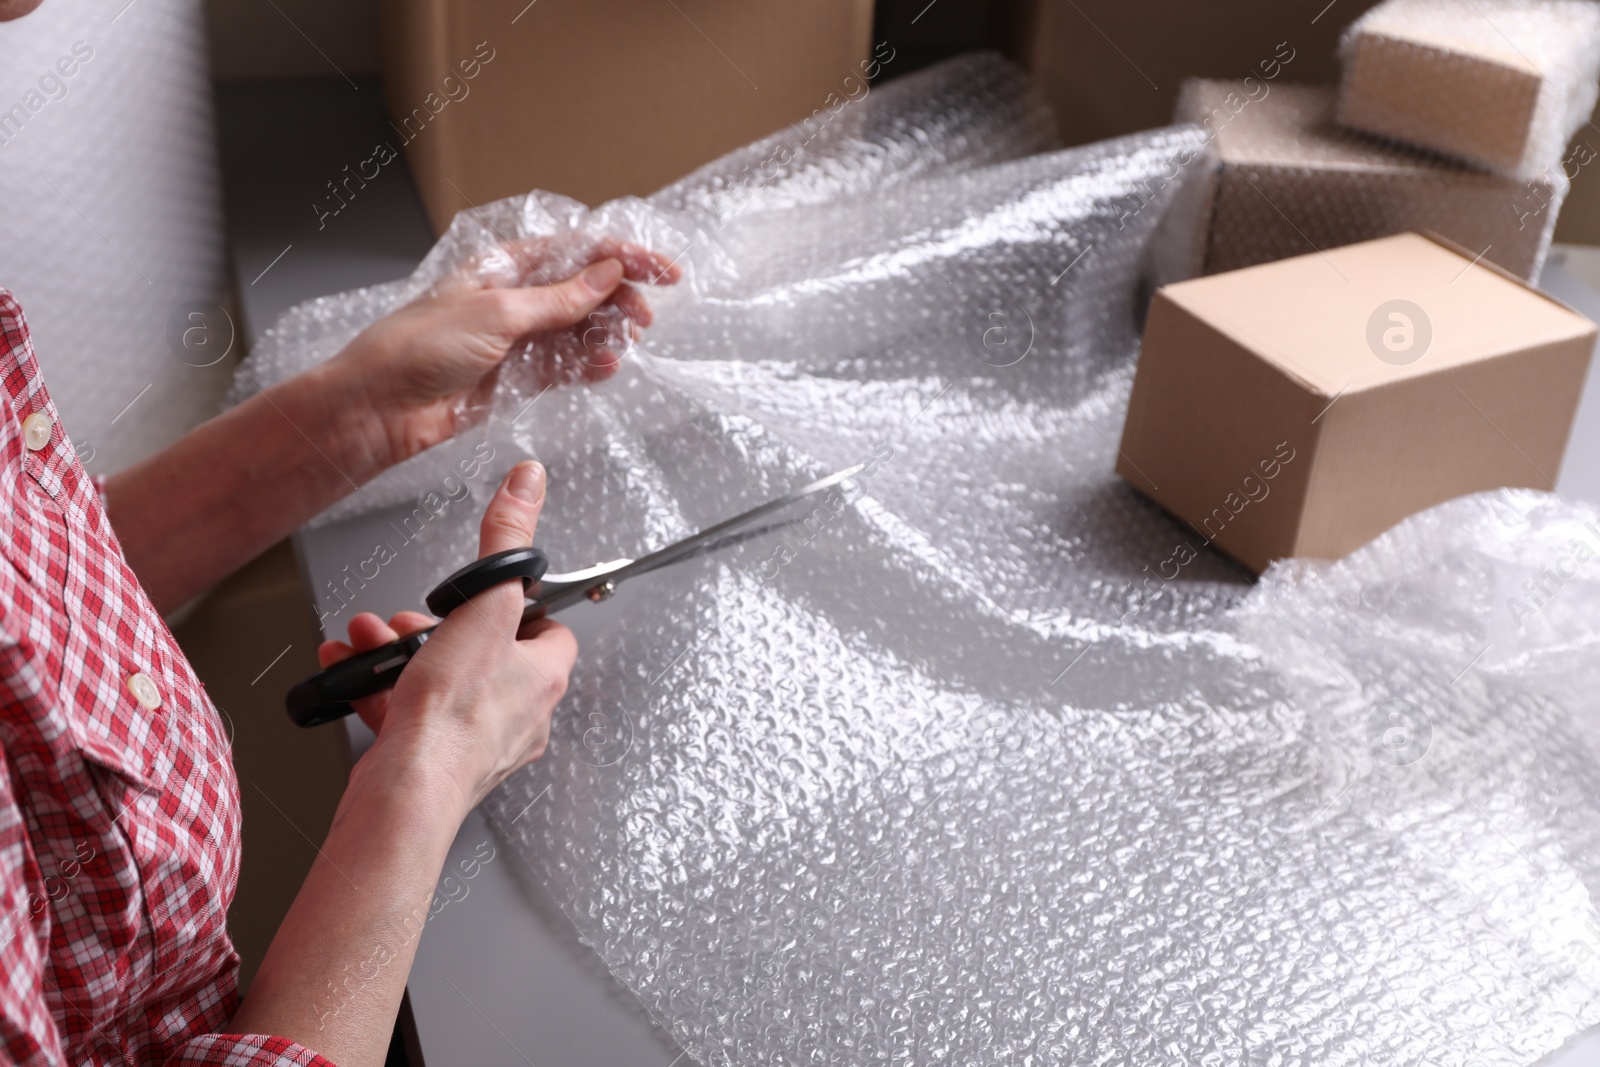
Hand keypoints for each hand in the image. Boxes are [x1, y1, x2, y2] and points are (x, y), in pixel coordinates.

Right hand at [318, 460, 575, 810]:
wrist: (407, 792)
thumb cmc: (454, 718)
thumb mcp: (483, 604)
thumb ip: (506, 540)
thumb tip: (530, 483)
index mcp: (544, 677)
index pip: (549, 627)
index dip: (517, 604)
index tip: (488, 590)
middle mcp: (521, 714)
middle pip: (484, 651)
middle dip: (436, 627)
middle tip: (410, 618)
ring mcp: (478, 743)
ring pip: (440, 681)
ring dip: (399, 653)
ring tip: (369, 638)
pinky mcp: (436, 761)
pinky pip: (408, 714)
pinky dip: (379, 689)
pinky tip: (351, 672)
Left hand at [324, 238, 680, 471]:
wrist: (381, 406)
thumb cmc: (418, 347)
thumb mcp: (497, 313)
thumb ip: (558, 300)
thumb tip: (606, 275)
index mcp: (505, 267)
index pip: (576, 253)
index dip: (623, 257)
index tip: (664, 271)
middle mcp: (515, 299)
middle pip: (584, 290)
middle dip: (620, 299)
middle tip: (645, 318)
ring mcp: (519, 338)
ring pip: (580, 329)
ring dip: (607, 334)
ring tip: (627, 343)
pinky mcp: (519, 377)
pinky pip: (566, 366)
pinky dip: (590, 366)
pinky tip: (607, 367)